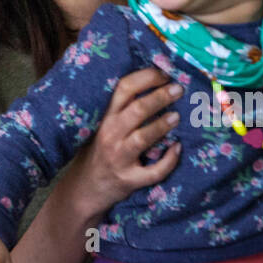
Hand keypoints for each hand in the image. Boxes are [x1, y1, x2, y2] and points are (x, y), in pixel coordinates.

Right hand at [70, 68, 183, 217]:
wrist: (84, 189)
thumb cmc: (98, 151)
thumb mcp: (102, 126)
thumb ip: (122, 109)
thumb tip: (156, 85)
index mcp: (105, 118)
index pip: (124, 88)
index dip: (147, 77)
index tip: (164, 73)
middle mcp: (110, 135)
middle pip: (137, 110)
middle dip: (160, 97)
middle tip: (178, 89)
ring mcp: (119, 159)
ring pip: (143, 138)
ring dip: (163, 125)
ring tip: (177, 117)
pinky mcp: (129, 181)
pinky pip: (153, 171)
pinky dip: (169, 160)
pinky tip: (177, 148)